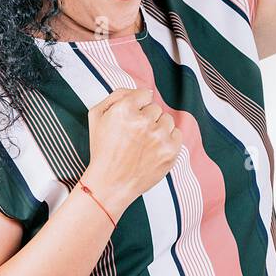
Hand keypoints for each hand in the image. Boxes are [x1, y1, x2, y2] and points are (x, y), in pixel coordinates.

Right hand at [82, 87, 181, 218]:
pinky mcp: (171, 151)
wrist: (111, 184)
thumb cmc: (103, 149)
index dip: (137, 106)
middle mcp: (143, 121)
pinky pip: (177, 134)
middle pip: (156, 108)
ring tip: (144, 143)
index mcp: (124, 110)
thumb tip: (140, 91)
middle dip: (147, 119)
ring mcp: (159, 137)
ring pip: (167, 120)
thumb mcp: (97, 116)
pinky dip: (168, 140)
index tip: (132, 118)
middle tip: (134, 135)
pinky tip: (154, 149)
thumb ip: (117, 95)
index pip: (144, 94)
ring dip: (158, 128)